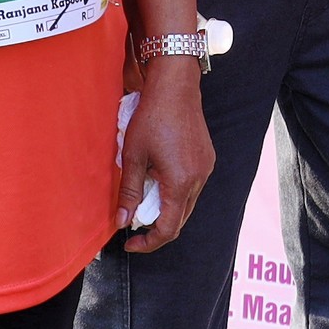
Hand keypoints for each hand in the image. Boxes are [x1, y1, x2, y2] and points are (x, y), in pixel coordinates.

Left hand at [119, 64, 215, 252]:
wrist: (175, 86)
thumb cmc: (151, 117)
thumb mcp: (133, 156)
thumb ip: (128, 192)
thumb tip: (122, 221)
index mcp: (180, 182)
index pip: (168, 229)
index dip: (148, 242)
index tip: (130, 243)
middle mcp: (199, 179)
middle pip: (180, 219)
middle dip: (156, 227)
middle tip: (133, 222)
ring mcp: (206, 168)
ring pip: (187, 203)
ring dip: (166, 208)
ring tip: (144, 196)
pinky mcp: (207, 159)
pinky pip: (193, 187)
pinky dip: (176, 192)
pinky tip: (159, 179)